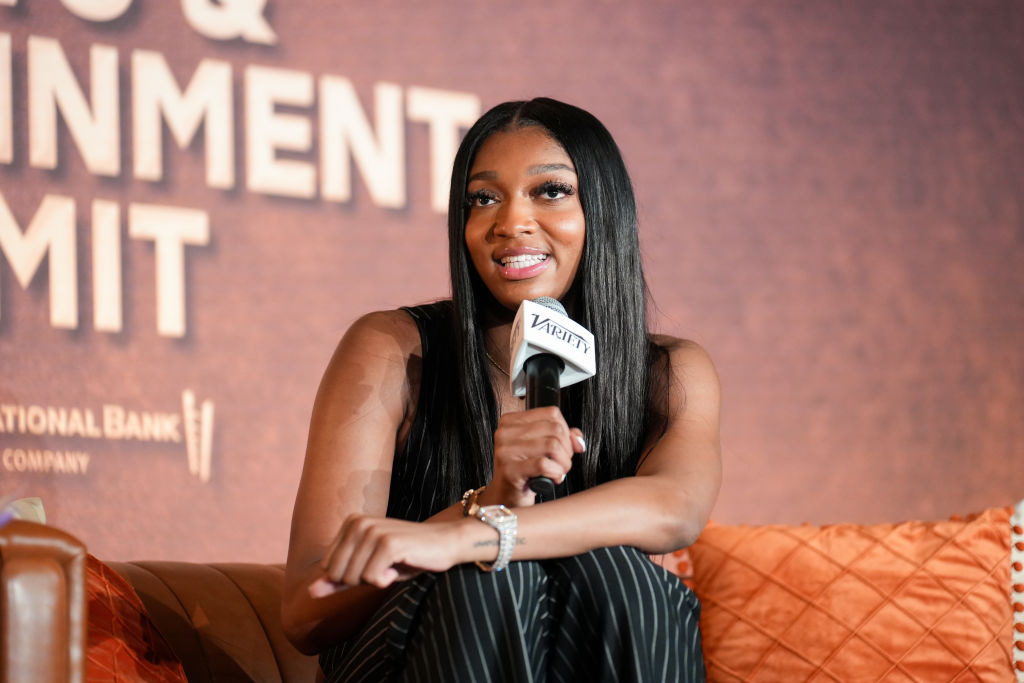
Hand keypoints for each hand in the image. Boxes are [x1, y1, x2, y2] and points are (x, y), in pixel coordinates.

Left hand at [314, 515, 462, 592]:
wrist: (444, 544)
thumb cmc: (406, 557)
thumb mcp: (368, 568)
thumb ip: (338, 580)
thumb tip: (311, 593)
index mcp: (350, 522)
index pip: (328, 568)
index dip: (350, 577)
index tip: (375, 564)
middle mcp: (358, 522)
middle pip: (337, 574)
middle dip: (360, 581)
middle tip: (384, 567)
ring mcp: (373, 531)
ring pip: (353, 578)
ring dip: (375, 581)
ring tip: (393, 565)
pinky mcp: (388, 543)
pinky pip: (372, 579)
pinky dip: (386, 582)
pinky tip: (399, 568)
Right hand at [483, 406, 585, 507]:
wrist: (506, 498)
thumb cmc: (524, 473)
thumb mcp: (543, 449)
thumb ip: (562, 438)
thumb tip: (578, 440)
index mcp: (511, 421)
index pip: (551, 414)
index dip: (566, 431)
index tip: (563, 447)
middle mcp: (505, 432)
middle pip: (555, 429)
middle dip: (567, 450)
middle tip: (561, 463)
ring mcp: (505, 451)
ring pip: (552, 445)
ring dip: (563, 463)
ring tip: (557, 471)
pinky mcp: (509, 470)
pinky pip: (544, 464)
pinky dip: (555, 473)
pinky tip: (552, 479)